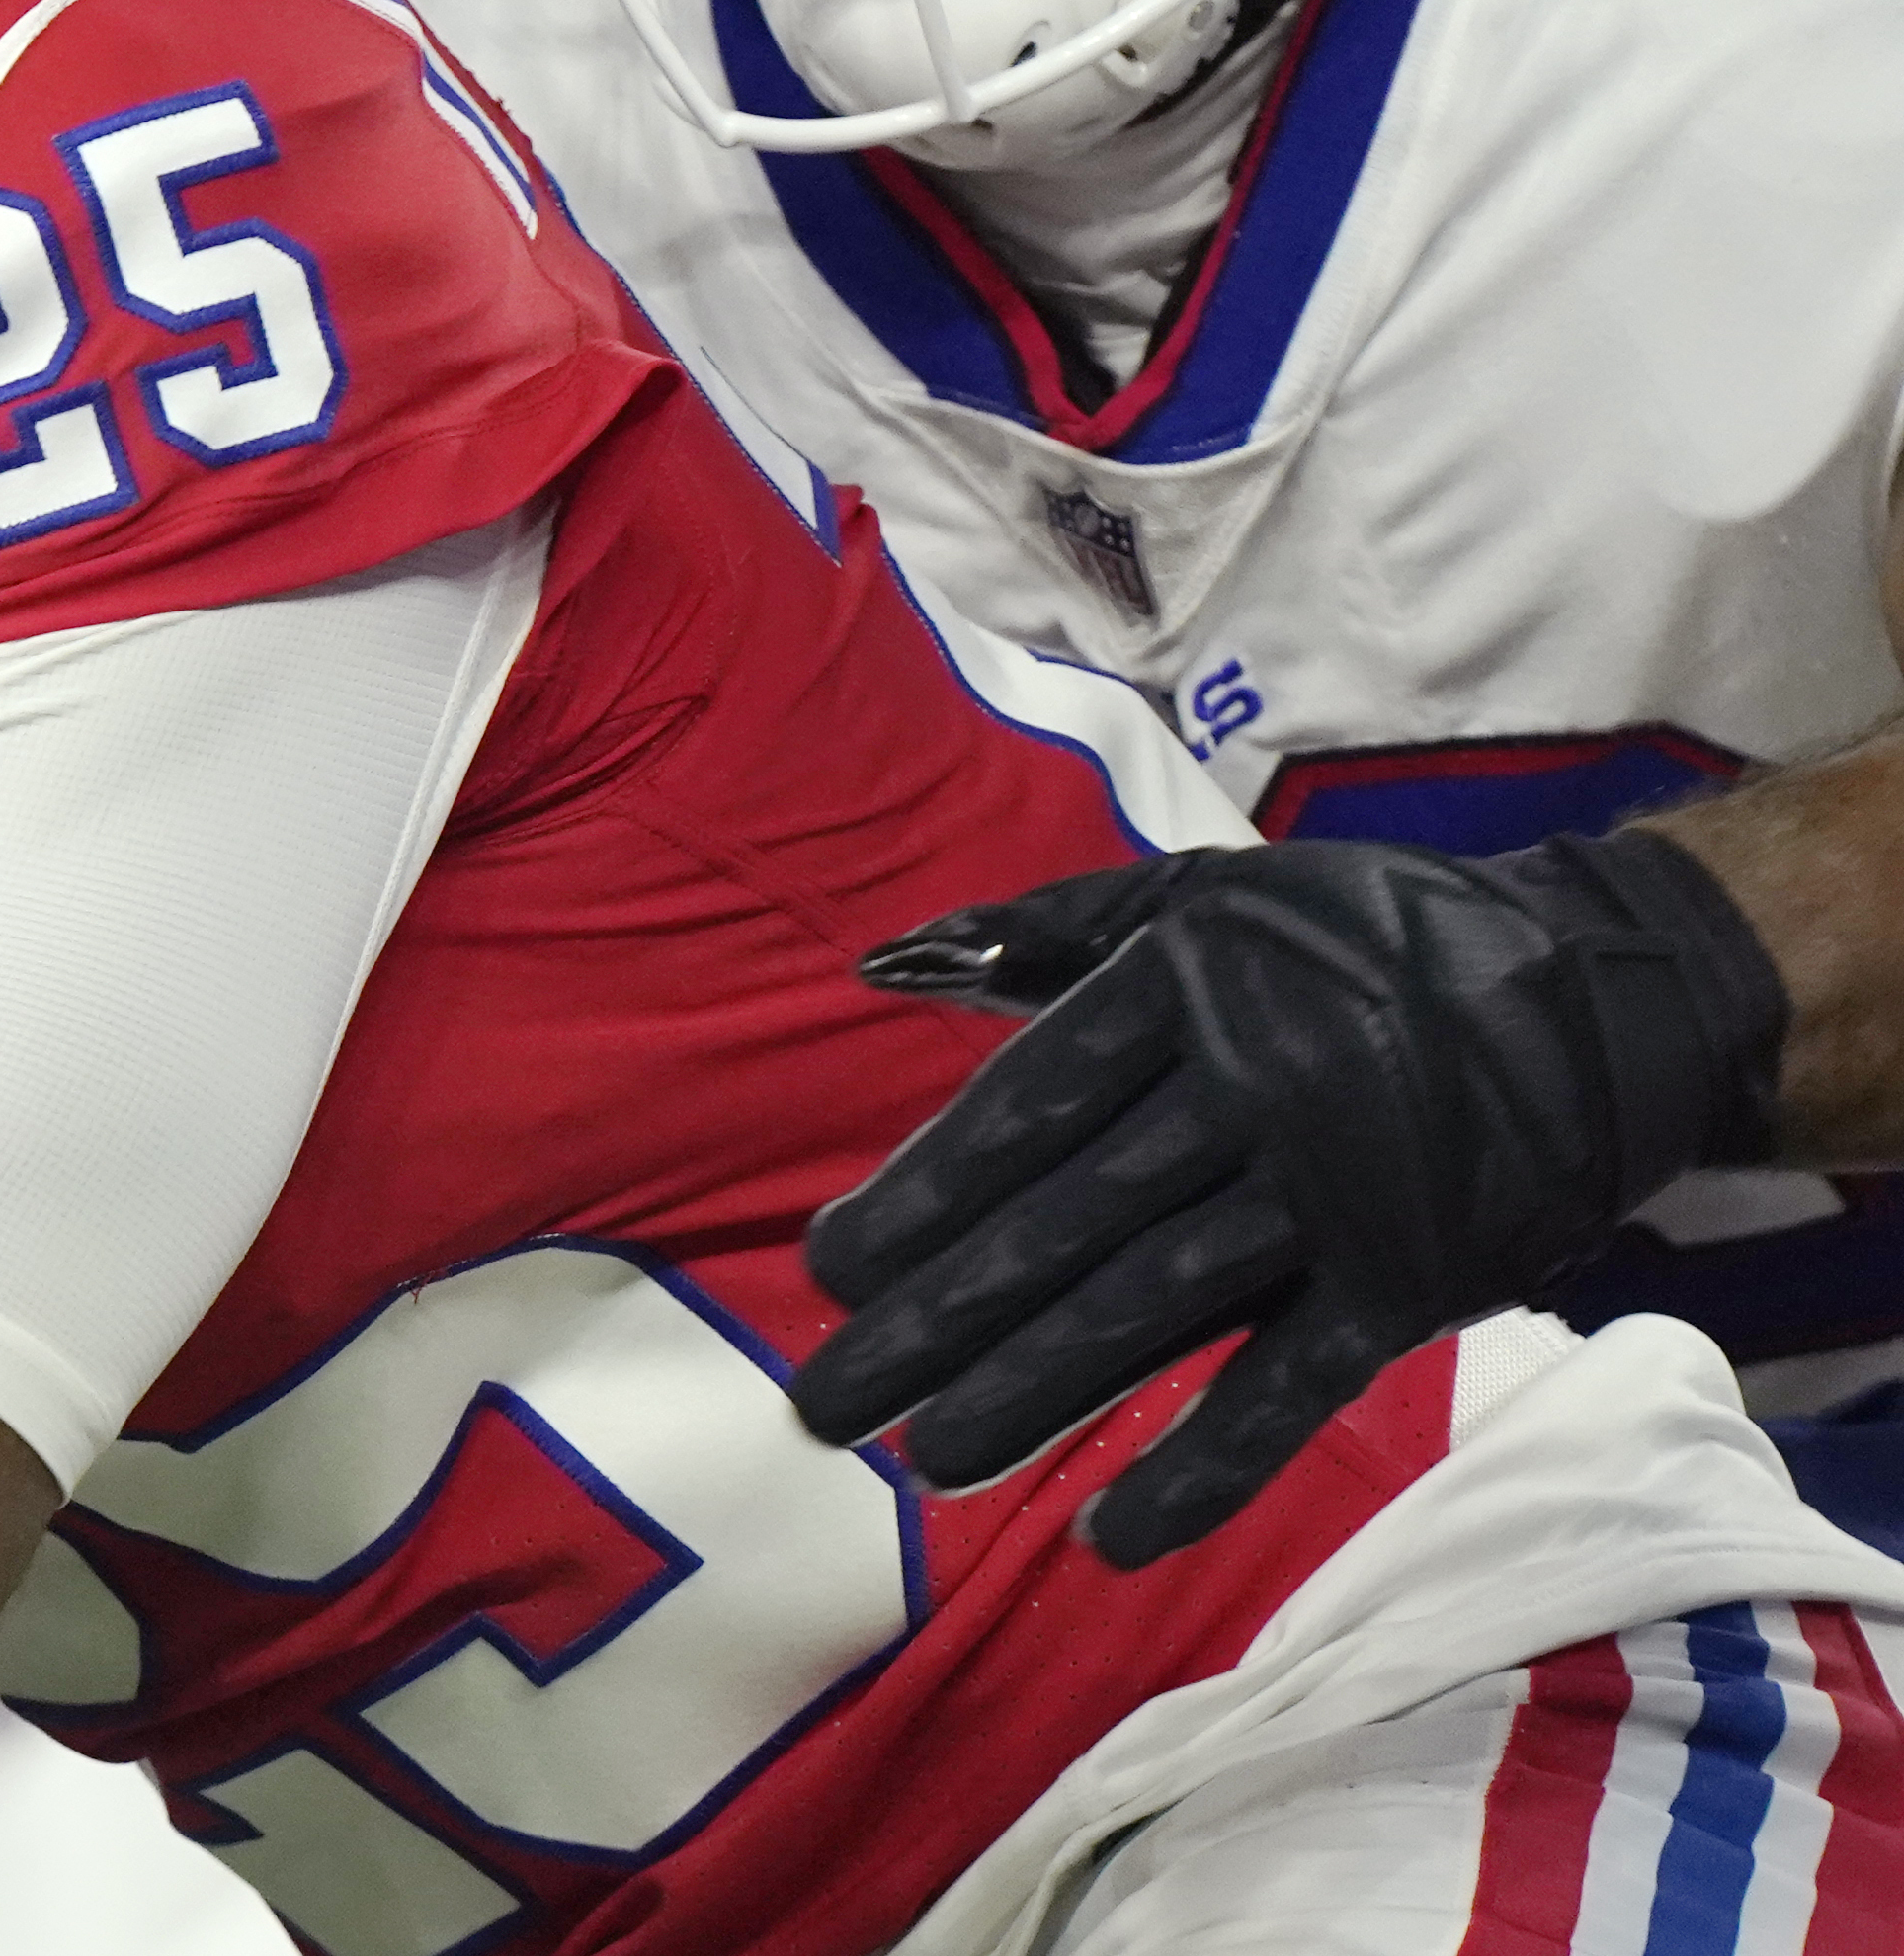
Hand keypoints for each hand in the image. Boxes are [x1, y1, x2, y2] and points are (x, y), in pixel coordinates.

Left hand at [790, 828, 1787, 1565]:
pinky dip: (1200, 1469)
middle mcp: (1250, 1087)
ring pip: (1151, 1311)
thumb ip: (1041, 932)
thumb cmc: (1366, 939)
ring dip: (1029, 1398)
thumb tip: (880, 964)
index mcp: (1181, 987)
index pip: (1023, 1111)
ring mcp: (1332, 1194)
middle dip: (934, 1321)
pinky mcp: (1408, 1283)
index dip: (921, 1197)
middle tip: (829, 1403)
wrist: (1599, 990)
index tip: (830, 1271)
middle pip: (1062, 1224)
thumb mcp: (1202, 893)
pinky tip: (1105, 1535)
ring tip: (926, 1462)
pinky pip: (1288, 1389)